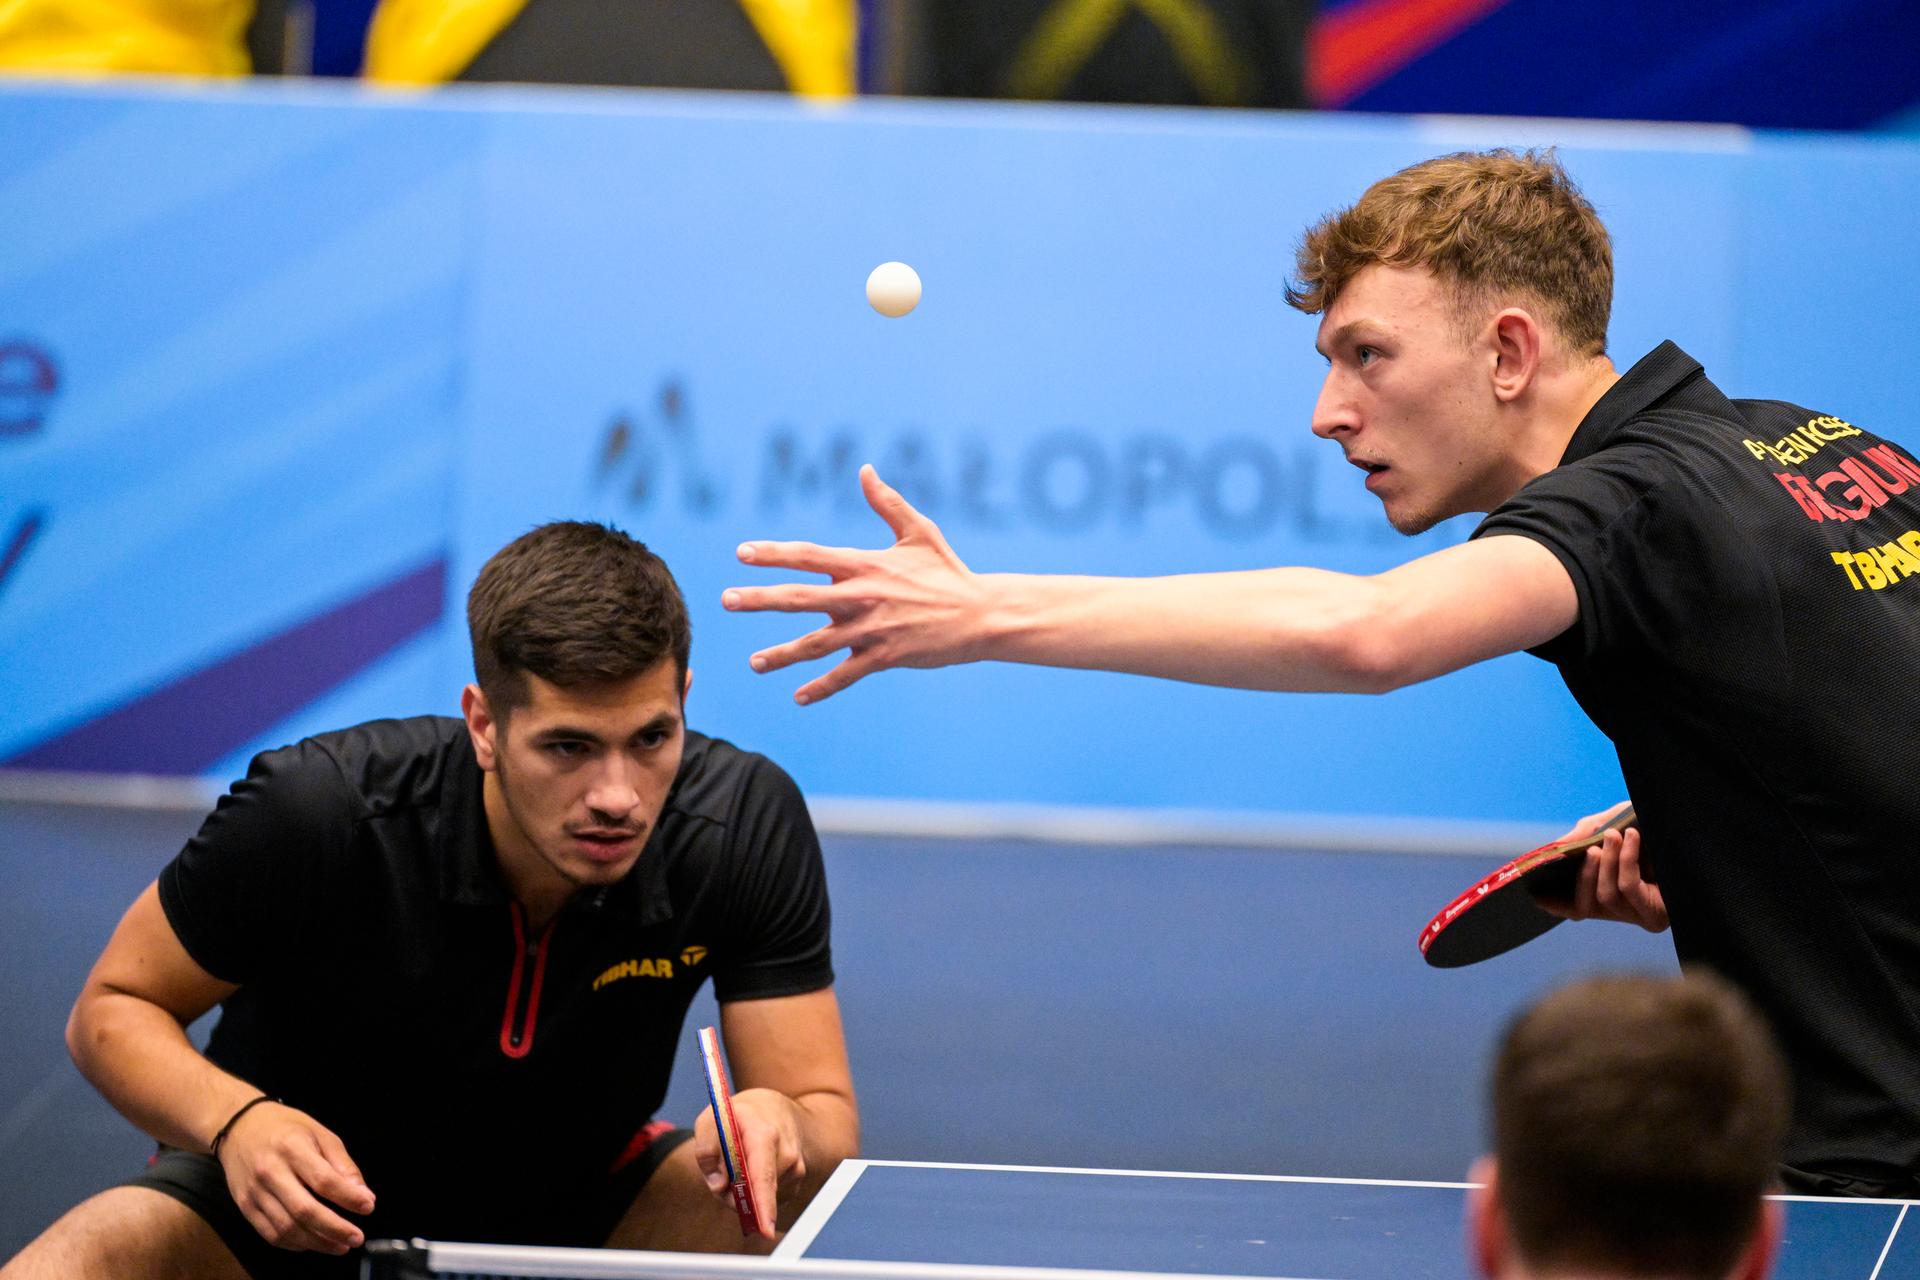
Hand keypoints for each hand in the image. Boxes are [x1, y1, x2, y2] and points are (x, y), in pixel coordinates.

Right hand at [215, 1100, 375, 1253]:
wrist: (238, 1128)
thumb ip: (342, 1163)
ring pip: (286, 1228)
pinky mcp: (245, 1207)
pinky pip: (270, 1234)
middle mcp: (270, 1172)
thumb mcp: (320, 1133)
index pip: (324, 1180)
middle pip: (304, 1210)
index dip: (348, 1197)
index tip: (368, 1207)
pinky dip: (295, 1244)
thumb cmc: (286, 1128)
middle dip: (334, 1228)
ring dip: (317, 1242)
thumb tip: (363, 1194)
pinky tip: (314, 1243)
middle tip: (357, 1238)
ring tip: (341, 1246)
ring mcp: (254, 1192)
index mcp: (292, 1148)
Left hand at [692, 1088, 807, 1238]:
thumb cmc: (739, 1114)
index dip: (763, 1204)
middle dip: (734, 1194)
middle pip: (757, 1192)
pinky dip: (756, 1191)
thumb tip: (718, 1185)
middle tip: (721, 1172)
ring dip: (744, 1191)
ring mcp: (795, 1166)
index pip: (763, 1175)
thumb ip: (706, 1149)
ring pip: (761, 1197)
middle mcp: (786, 1151)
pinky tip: (754, 1168)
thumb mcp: (712, 1119)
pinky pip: (769, 1197)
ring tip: (740, 1161)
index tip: (764, 1229)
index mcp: (764, 1134)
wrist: (775, 1106)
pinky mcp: (796, 1178)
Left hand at [724, 465, 985, 703]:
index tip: (742, 553)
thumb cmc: (949, 571)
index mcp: (865, 564)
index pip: (809, 556)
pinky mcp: (885, 656)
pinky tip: (799, 697)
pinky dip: (822, 687)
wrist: (981, 615)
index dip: (773, 554)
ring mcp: (872, 629)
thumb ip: (887, 503)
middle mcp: (862, 596)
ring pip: (816, 644)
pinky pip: (845, 675)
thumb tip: (865, 469)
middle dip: (759, 600)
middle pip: (799, 598)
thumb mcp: (919, 532)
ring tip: (754, 663)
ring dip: (782, 654)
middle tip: (726, 601)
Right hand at [1535, 804, 1667, 932]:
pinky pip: (1628, 888)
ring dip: (1607, 862)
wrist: (1689, 824)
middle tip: (1591, 848)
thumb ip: (1584, 835)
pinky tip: (1630, 838)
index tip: (1536, 896)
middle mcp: (1623, 912)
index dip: (1555, 904)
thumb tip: (1558, 850)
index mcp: (1607, 896)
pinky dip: (1625, 861)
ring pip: (1606, 897)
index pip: (1575, 907)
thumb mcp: (1610, 823)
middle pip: (1586, 905)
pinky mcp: (1657, 915)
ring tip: (1615, 834)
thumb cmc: (1649, 824)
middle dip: (1584, 874)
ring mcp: (1640, 917)